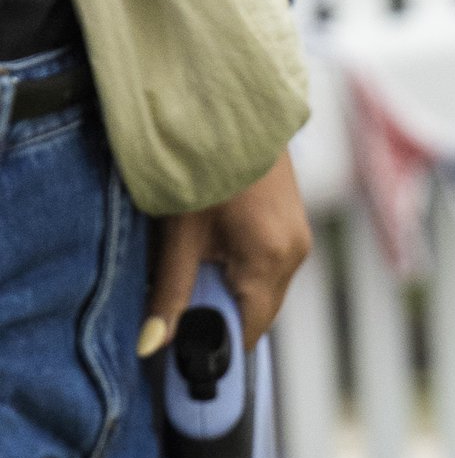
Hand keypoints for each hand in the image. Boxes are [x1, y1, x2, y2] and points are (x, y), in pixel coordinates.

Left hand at [140, 150, 310, 359]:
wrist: (234, 111)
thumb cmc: (204, 167)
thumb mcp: (180, 235)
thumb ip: (169, 293)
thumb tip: (151, 346)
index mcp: (270, 261)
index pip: (250, 331)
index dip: (216, 341)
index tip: (184, 342)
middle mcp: (295, 255)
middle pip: (259, 312)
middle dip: (222, 313)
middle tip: (182, 296)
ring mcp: (300, 239)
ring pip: (265, 289)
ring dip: (233, 288)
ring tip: (198, 261)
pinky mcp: (295, 225)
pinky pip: (272, 266)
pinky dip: (245, 268)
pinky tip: (218, 245)